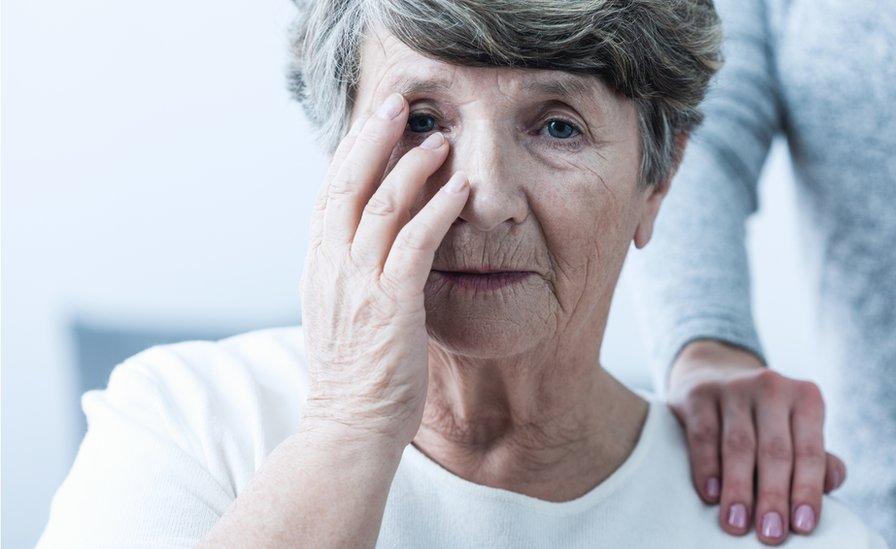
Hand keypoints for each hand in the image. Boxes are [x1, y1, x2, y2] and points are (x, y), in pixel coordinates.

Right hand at [299, 92, 468, 448]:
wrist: (348, 427)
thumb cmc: (353, 376)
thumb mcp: (338, 314)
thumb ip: (347, 273)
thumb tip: (364, 243)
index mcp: (319, 267)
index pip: (330, 194)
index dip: (351, 153)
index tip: (372, 122)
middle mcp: (332, 267)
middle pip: (348, 185)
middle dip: (372, 138)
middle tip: (397, 103)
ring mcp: (359, 284)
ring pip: (381, 206)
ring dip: (411, 166)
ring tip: (439, 139)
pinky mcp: (391, 304)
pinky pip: (415, 243)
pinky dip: (438, 210)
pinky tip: (460, 189)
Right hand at [667, 340, 846, 545]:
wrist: (716, 376)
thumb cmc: (765, 420)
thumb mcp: (795, 430)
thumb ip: (817, 458)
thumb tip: (833, 482)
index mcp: (805, 397)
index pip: (809, 450)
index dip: (807, 490)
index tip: (803, 527)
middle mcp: (772, 386)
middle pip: (774, 450)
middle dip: (773, 496)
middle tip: (771, 535)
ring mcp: (733, 387)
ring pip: (738, 445)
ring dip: (738, 488)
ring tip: (737, 525)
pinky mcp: (699, 394)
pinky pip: (704, 435)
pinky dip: (707, 467)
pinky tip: (710, 494)